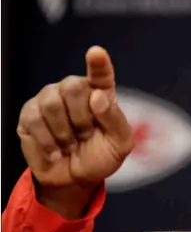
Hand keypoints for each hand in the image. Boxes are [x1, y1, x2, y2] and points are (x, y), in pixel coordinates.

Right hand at [17, 46, 133, 217]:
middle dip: (81, 118)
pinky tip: (56, 152)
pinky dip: (48, 142)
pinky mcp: (29, 114)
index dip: (98, 62)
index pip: (100, 72)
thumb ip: (114, 119)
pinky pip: (34, 119)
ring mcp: (50, 99)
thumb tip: (97, 96)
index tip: (96, 53)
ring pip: (52, 102)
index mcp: (101, 93)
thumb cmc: (101, 156)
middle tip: (85, 136)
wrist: (76, 179)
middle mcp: (75, 90)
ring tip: (71, 145)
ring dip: (64, 132)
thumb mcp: (120, 143)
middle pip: (72, 87)